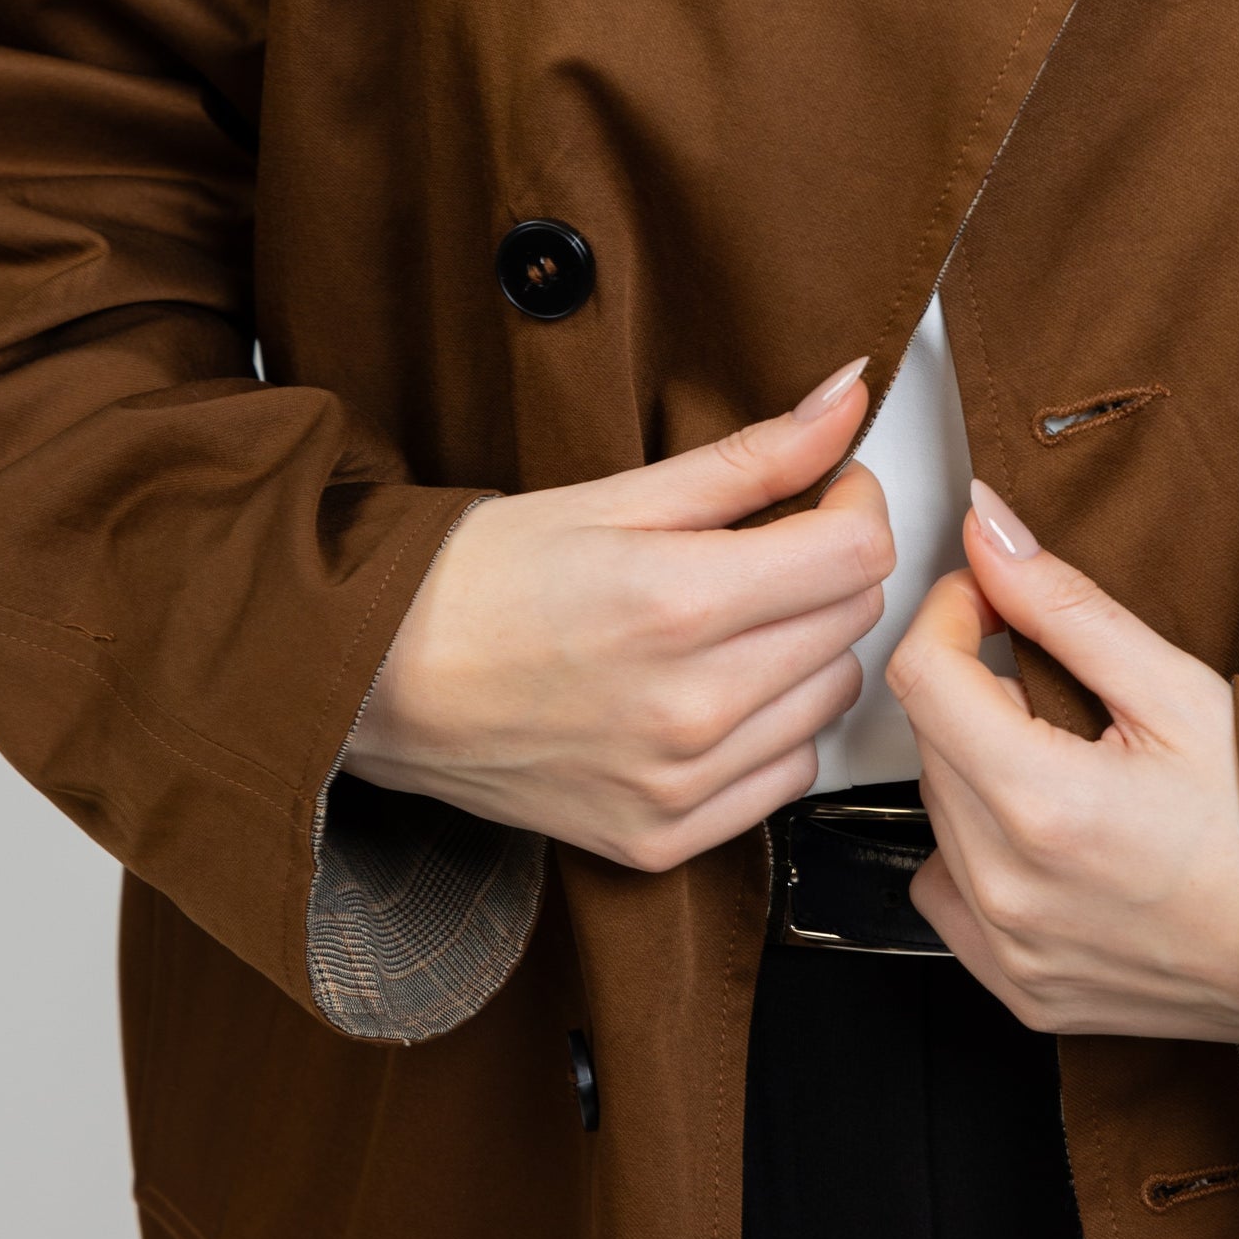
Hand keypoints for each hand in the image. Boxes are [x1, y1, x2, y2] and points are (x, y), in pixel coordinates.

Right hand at [346, 361, 892, 872]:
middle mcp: (692, 708)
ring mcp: (680, 785)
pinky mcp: (664, 841)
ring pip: (831, 699)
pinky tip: (714, 692)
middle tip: (766, 544)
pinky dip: (772, 728)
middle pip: (851, 621)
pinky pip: (787, 776)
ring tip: (732, 619)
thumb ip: (753, 455)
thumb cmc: (481, 578)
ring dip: (805, 647)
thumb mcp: (617, 494)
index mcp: (680, 603)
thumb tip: (849, 397)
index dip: (857, 503)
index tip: (829, 489)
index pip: (859, 553)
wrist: (380, 680)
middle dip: (826, 566)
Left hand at [885, 480, 1238, 1046]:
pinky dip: (977, 852)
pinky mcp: (1026, 992)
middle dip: (975, 686)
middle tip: (1056, 679)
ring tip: (1072, 761)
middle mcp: (1011, 890)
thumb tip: (986, 528)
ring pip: (938, 814)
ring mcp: (1014, 952)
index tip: (993, 599)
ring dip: (977, 766)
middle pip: (929, 741)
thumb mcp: (1178, 689)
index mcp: (1045, 805)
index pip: (923, 675)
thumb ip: (1064, 605)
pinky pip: (948, 894)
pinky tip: (1047, 835)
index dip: (952, 612)